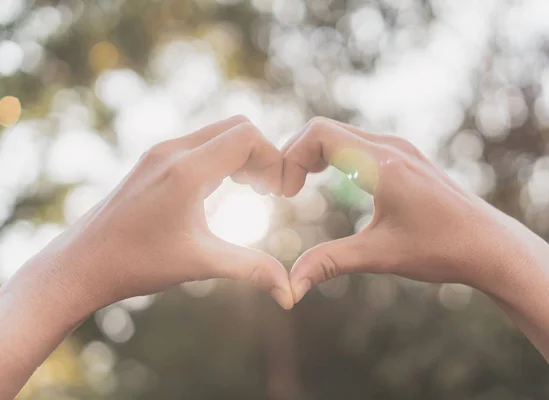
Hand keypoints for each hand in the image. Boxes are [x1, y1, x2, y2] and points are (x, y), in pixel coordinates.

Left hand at [28, 116, 293, 311]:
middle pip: (237, 126)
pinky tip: (222, 190)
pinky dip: (222, 158)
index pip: (247, 136)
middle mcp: (173, 152)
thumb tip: (290, 293)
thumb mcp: (200, 263)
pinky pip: (200, 144)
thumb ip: (251, 269)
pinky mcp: (153, 161)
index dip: (273, 160)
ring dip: (242, 155)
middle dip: (261, 155)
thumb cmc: (136, 263)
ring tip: (250, 190)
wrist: (81, 263)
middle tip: (267, 192)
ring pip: (218, 133)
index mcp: (186, 171)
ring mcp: (160, 153)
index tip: (278, 194)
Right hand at [282, 117, 548, 399]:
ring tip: (298, 187)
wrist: (492, 245)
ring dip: (314, 156)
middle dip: (296, 156)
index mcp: (382, 164)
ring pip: (341, 135)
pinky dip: (334, 158)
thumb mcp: (380, 256)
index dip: (290, 157)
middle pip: (324, 130)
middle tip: (283, 191)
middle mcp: (391, 146)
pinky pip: (357, 144)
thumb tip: (289, 289)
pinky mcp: (406, 158)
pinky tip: (329, 183)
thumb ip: (329, 263)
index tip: (285, 194)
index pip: (318, 134)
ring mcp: (401, 149)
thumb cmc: (441, 249)